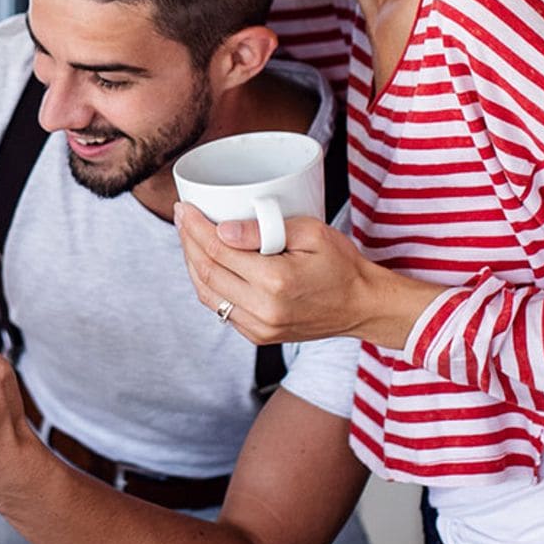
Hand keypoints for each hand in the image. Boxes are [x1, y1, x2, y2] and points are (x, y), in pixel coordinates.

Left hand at [176, 204, 446, 348]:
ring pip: (208, 295)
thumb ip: (264, 230)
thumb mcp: (311, 233)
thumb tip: (222, 230)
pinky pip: (221, 309)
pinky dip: (207, 284)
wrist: (362, 306)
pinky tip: (205, 263)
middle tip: (180, 217)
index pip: (219, 252)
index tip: (183, 207)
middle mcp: (262, 310)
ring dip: (192, 264)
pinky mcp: (259, 336)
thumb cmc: (342, 264)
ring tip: (187, 237)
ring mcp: (259, 328)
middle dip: (188, 242)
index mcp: (275, 282)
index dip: (195, 228)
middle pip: (207, 273)